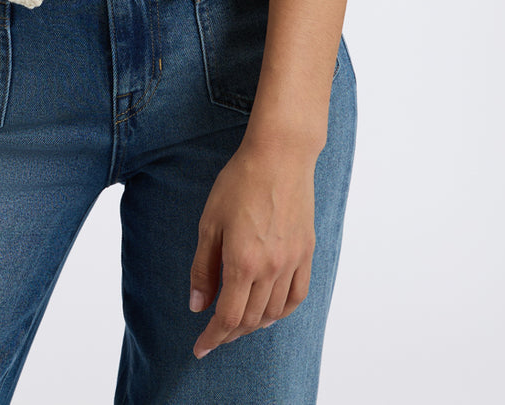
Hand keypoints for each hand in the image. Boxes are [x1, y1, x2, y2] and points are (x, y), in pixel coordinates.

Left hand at [189, 140, 316, 358]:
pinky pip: (297, 295)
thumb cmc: (239, 181)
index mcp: (243, 262)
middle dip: (229, 333)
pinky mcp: (306, 252)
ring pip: (274, 313)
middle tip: (214, 334)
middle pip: (251, 320)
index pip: (228, 318)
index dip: (213, 338)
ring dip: (254, 325)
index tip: (200, 349)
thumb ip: (203, 268)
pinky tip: (270, 311)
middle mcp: (271, 268)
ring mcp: (292, 262)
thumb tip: (198, 306)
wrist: (279, 155)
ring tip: (237, 323)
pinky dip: (282, 311)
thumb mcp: (210, 223)